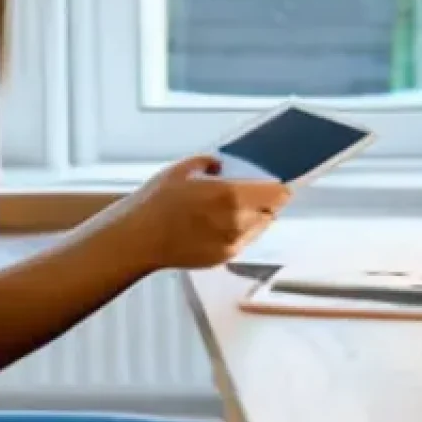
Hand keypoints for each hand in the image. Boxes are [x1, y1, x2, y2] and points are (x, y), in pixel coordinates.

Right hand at [107, 155, 289, 271]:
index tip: (284, 179)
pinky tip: (223, 221)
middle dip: (268, 200)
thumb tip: (221, 164)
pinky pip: (243, 241)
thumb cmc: (155, 203)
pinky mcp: (222, 258)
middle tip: (260, 191)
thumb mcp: (181, 169)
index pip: (277, 192)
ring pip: (259, 227)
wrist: (137, 239)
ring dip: (256, 216)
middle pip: (271, 210)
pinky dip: (241, 230)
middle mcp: (237, 221)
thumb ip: (208, 163)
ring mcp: (231, 242)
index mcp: (231, 195)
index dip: (282, 185)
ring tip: (241, 205)